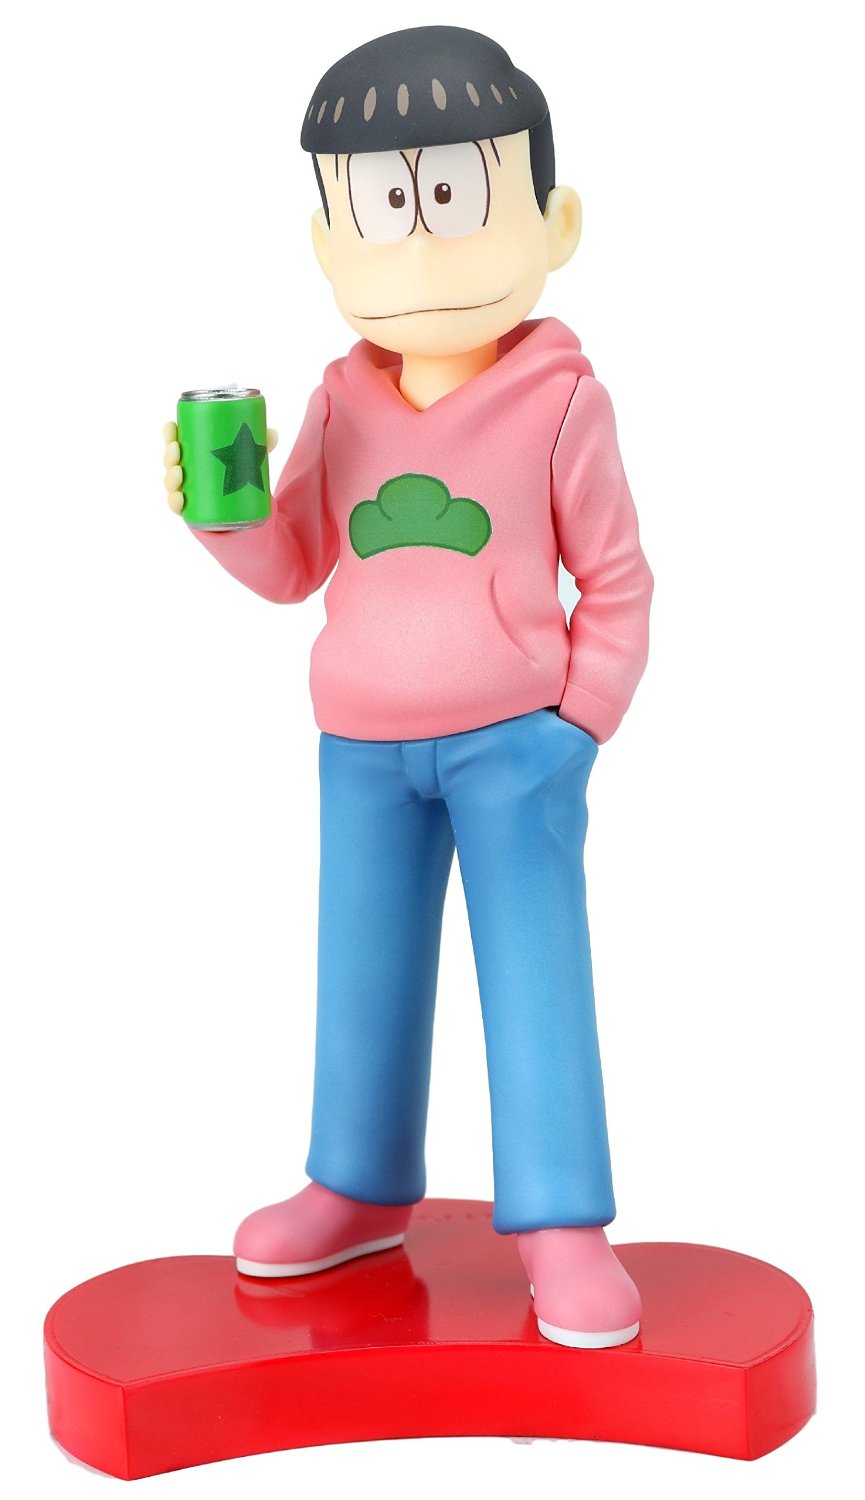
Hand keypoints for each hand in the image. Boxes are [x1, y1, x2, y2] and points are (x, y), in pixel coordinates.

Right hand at [162, 422, 277, 514]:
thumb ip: (259, 445)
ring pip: (171, 482)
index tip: (171, 425)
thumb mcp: (248, 458)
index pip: (174, 441)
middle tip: (176, 447)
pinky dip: (175, 503)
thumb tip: (274, 433)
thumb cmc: (238, 475)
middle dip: (168, 453)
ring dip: (169, 476)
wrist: (239, 510)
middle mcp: (184, 472)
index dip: (169, 433)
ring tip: (178, 471)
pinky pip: (178, 507)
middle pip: (170, 461)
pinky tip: (178, 498)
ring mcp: (186, 491)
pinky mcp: (191, 509)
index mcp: (192, 455)